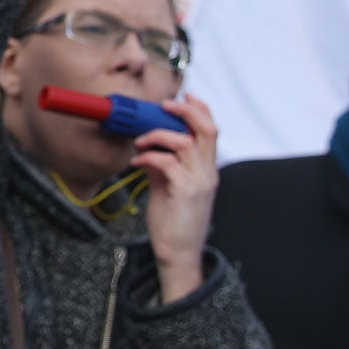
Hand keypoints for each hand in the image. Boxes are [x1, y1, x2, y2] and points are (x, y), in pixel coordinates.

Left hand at [132, 94, 217, 302]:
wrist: (177, 253)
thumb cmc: (173, 221)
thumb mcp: (168, 186)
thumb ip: (163, 166)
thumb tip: (148, 148)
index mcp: (207, 169)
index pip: (211, 130)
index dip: (200, 109)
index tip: (183, 96)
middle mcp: (208, 172)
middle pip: (207, 129)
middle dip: (186, 110)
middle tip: (164, 105)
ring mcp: (199, 182)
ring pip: (184, 142)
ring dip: (157, 135)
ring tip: (140, 142)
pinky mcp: (186, 192)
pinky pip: (167, 163)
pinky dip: (149, 157)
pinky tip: (137, 163)